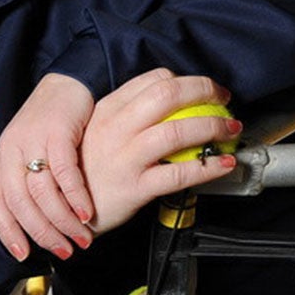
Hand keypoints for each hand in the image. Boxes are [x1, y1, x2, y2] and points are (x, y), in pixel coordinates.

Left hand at [0, 73, 97, 260]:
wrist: (65, 84)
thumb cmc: (49, 125)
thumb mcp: (28, 153)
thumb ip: (26, 183)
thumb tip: (33, 224)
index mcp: (0, 159)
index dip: (6, 231)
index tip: (23, 254)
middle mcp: (10, 152)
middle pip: (20, 203)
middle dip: (42, 233)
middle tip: (63, 251)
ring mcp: (32, 141)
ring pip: (42, 192)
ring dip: (62, 221)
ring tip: (81, 237)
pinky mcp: (56, 132)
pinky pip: (64, 173)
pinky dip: (75, 197)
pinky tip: (86, 213)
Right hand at [79, 69, 238, 233]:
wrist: (65, 213)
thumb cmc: (85, 175)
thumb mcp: (96, 135)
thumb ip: (125, 120)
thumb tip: (168, 108)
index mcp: (106, 111)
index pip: (152, 80)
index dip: (185, 80)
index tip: (202, 89)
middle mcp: (114, 130)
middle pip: (167, 96)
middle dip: (205, 91)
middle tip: (223, 100)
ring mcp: (124, 158)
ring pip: (176, 131)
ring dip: (212, 126)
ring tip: (229, 130)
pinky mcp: (134, 187)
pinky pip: (179, 173)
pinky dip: (208, 166)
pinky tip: (223, 164)